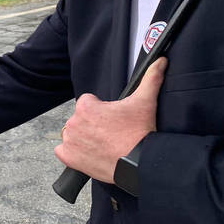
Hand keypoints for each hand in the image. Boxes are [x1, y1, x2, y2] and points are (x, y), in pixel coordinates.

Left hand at [55, 57, 166, 182]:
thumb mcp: (146, 101)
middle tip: (110, 133)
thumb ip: (151, 77)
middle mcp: (74, 122)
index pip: (88, 103)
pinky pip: (63, 151)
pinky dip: (72, 153)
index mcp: (86, 107)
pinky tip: (88, 153)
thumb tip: (160, 61)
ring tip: (103, 144)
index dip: (101, 110)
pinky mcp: (69, 157)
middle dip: (93, 124)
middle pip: (81, 119)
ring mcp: (70, 141)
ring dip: (83, 137)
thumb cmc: (140, 132)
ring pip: (73, 134)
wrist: (139, 162)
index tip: (112, 119)